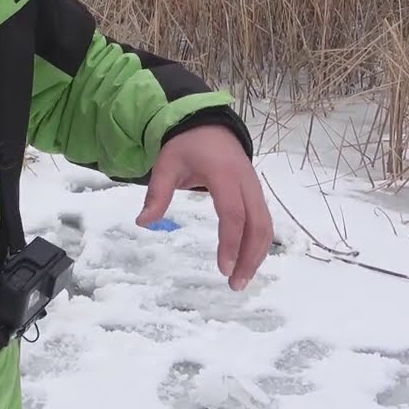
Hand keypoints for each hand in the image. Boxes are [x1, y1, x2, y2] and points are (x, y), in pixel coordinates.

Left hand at [137, 125, 272, 290]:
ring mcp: (255, 188)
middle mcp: (247, 183)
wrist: (209, 124)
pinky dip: (259, 243)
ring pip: (266, 226)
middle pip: (258, 225)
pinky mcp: (256, 193)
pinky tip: (247, 261)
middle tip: (235, 284)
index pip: (233, 215)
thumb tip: (143, 222)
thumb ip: (157, 193)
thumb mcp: (166, 164)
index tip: (223, 269)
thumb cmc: (186, 146)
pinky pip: (264, 221)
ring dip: (257, 254)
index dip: (230, 243)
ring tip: (241, 279)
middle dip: (250, 257)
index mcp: (225, 175)